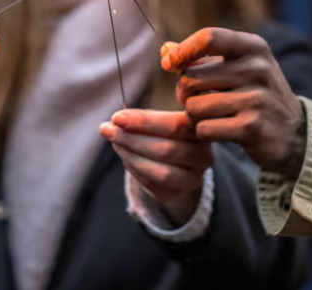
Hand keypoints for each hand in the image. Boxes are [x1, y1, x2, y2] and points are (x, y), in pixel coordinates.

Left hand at [100, 109, 212, 224]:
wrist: (178, 161)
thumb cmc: (166, 133)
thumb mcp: (159, 120)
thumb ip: (141, 119)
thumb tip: (114, 122)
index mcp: (201, 131)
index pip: (174, 125)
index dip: (144, 122)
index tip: (117, 117)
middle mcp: (203, 157)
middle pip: (165, 150)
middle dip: (131, 139)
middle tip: (108, 129)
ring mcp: (192, 179)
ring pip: (160, 172)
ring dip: (130, 155)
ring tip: (114, 142)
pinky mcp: (176, 194)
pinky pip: (151, 185)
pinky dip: (133, 169)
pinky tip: (125, 156)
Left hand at [162, 29, 306, 178]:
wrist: (293, 133)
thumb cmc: (254, 95)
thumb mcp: (236, 68)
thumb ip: (199, 57)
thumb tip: (165, 50)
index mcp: (254, 47)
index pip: (209, 37)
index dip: (182, 51)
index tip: (169, 64)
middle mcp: (258, 69)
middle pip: (191, 78)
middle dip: (184, 93)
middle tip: (196, 100)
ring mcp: (256, 98)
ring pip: (194, 106)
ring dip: (194, 116)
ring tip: (210, 116)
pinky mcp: (251, 127)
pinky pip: (204, 129)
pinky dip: (204, 133)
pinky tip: (219, 131)